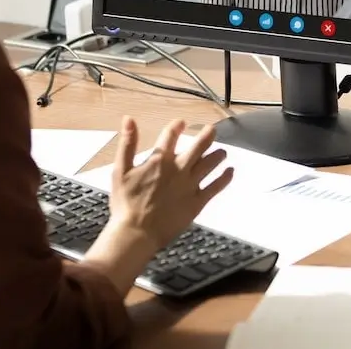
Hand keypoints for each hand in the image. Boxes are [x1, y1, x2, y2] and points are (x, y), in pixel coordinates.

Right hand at [107, 117, 233, 249]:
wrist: (137, 232)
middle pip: (198, 147)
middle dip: (206, 136)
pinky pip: (215, 187)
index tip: (181, 122)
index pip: (170, 136)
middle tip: (212, 130)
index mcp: (159, 160)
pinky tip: (230, 172)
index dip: (176, 127)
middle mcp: (178, 169)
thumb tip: (128, 119)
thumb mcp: (120, 170)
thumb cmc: (126, 203)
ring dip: (217, 155)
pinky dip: (224, 178)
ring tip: (223, 151)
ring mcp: (190, 186)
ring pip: (209, 164)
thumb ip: (127, 143)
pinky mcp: (197, 202)